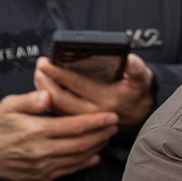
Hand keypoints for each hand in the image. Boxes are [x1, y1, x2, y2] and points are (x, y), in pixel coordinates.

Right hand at [0, 87, 117, 180]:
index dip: (96, 120)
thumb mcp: (7, 107)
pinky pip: (69, 171)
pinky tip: (95, 156)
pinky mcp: (41, 177)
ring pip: (78, 157)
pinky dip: (84, 164)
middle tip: (116, 124)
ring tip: (108, 136)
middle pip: (82, 142)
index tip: (111, 115)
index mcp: (36, 130)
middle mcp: (42, 150)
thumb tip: (48, 95)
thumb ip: (30, 100)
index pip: (75, 125)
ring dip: (97, 147)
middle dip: (102, 133)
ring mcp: (43, 166)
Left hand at [35, 53, 156, 128]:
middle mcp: (92, 112)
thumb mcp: (141, 79)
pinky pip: (58, 111)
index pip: (77, 85)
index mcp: (106, 100)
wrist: (139, 114)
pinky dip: (48, 99)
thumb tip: (129, 59)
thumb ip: (136, 68)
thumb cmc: (136, 93)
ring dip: (44, 90)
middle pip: (59, 99)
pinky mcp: (78, 120)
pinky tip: (44, 87)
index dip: (59, 73)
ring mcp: (83, 119)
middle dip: (45, 81)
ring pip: (56, 107)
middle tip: (40, 65)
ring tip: (40, 73)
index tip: (47, 63)